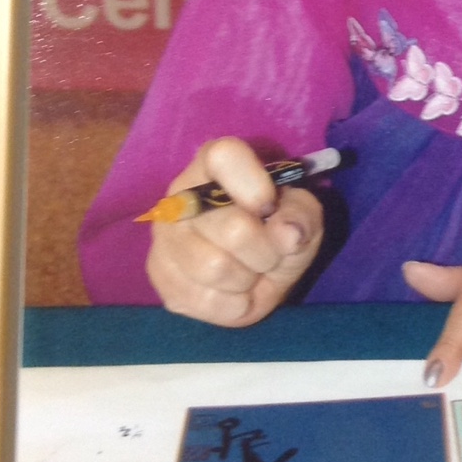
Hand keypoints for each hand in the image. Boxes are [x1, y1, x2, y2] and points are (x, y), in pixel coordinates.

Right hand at [146, 137, 322, 326]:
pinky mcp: (159, 274)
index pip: (224, 157)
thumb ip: (300, 215)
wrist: (257, 270)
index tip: (271, 207)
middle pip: (232, 228)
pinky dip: (232, 304)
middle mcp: (181, 194)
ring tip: (251, 271)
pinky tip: (234, 290)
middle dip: (266, 251)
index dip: (254, 186)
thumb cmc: (277, 230)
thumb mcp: (301, 215)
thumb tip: (287, 233)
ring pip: (214, 268)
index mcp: (215, 164)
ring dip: (248, 279)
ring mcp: (164, 236)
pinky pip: (203, 300)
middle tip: (271, 253)